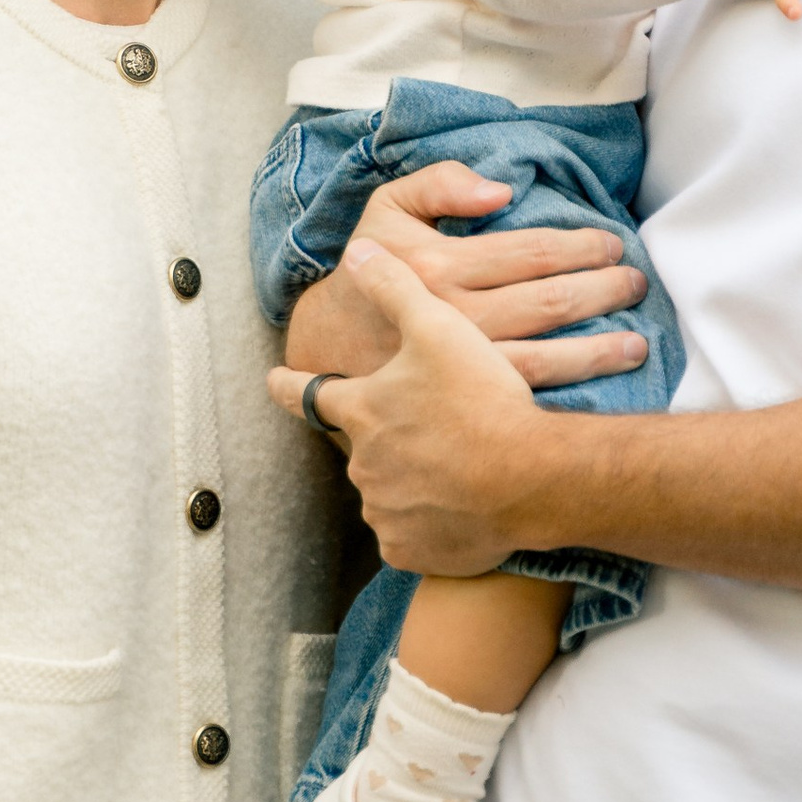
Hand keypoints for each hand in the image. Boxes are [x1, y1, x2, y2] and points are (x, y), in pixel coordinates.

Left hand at [276, 241, 565, 572]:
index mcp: (361, 410)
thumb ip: (394, 287)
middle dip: (385, 440)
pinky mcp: (410, 550)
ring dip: (411, 482)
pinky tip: (460, 510)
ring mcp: (384, 512)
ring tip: (454, 471)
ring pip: (388, 493)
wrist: (530, 476)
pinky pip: (412, 537)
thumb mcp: (438, 327)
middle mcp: (362, 464)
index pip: (306, 393)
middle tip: (425, 433)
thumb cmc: (481, 399)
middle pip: (362, 447)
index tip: (272, 379)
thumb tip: (357, 250)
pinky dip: (429, 525)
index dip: (286, 384)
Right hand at [283, 160, 648, 386]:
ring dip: (599, 348)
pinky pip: (526, 392)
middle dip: (601, 290)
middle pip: (547, 302)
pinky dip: (571, 385)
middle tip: (635, 282)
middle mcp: (452, 316)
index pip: (527, 252)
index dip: (578, 246)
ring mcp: (459, 364)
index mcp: (438, 265)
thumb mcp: (387, 209)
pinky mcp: (462, 399)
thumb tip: (500, 190)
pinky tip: (602, 378)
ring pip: (545, 355)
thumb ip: (439, 183)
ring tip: (638, 340)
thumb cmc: (369, 268)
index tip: (610, 242)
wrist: (326, 343)